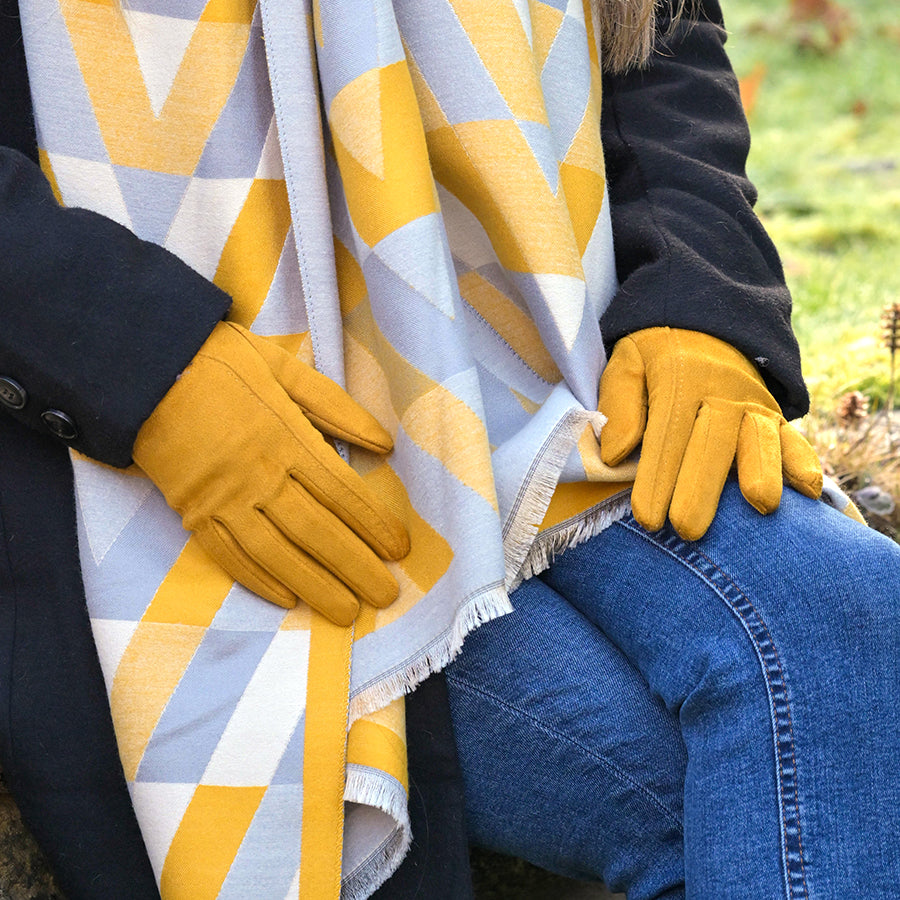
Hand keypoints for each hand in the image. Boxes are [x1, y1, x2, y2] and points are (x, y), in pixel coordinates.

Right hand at [133, 321, 409, 624]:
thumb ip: (336, 407)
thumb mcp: (285, 369)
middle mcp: (259, 475)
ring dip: (314, 585)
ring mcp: (223, 499)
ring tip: (347, 612)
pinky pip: (228, 555)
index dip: (373, 524)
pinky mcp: (192, 514)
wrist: (143, 371)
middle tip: (387, 596)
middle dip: (354, 566)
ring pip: (276, 552)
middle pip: (315, 529)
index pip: (341, 491)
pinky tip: (287, 599)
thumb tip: (385, 444)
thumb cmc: (221, 364)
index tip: (400, 549)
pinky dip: (258, 580)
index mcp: (286, 437)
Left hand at [598, 327, 821, 539]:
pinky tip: (808, 492)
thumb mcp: (627, 363)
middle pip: (712, 444)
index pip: (667, 435)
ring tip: (762, 506)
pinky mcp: (775, 416)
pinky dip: (804, 463)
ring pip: (759, 440)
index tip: (648, 517)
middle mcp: (722, 394)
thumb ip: (619, 403)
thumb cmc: (656, 356)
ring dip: (762, 473)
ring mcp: (753, 405)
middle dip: (701, 488)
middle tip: (688, 530)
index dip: (657, 478)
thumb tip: (615, 454)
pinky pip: (793, 439)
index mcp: (679, 381)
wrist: (710, 323)